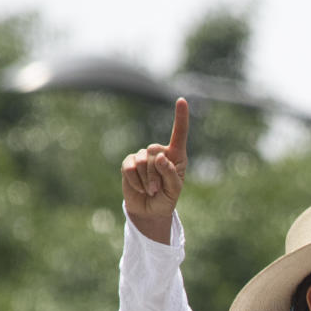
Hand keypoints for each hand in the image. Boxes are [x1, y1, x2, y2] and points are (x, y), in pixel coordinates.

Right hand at [121, 98, 188, 242]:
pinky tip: (139, 188)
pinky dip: (134, 180)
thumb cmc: (166, 198)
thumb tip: (158, 157)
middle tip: (158, 189)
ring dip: (146, 180)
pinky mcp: (129, 162)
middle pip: (155, 153)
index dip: (180, 117)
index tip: (182, 100)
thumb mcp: (174, 190)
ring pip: (142, 161)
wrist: (149, 210)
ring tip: (150, 190)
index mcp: (176, 155)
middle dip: (156, 174)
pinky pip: (129, 167)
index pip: (179, 133)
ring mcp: (143, 156)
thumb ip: (170, 174)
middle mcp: (159, 152)